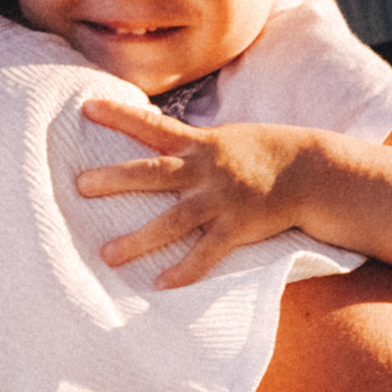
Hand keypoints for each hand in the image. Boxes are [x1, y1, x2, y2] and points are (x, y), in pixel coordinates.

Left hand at [78, 97, 313, 287]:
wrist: (310, 171)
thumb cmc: (262, 153)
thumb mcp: (224, 138)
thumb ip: (189, 144)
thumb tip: (152, 138)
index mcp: (199, 144)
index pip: (152, 124)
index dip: (119, 115)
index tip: (86, 107)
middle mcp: (205, 169)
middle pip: (152, 173)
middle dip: (115, 178)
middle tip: (81, 186)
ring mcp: (221, 200)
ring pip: (173, 221)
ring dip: (139, 239)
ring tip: (107, 255)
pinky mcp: (238, 227)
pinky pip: (206, 253)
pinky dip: (185, 270)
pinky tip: (161, 284)